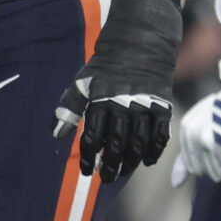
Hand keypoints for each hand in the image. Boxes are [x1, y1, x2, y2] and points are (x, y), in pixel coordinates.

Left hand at [53, 0, 184, 179]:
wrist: (141, 42)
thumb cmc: (107, 66)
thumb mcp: (82, 82)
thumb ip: (69, 108)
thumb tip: (57, 135)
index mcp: (101, 100)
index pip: (92, 137)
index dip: (89, 158)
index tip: (88, 170)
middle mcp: (123, 105)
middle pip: (116, 145)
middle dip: (110, 166)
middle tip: (107, 178)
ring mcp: (145, 107)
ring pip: (138, 144)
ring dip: (131, 163)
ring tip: (124, 171)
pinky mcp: (163, 106)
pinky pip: (160, 136)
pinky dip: (154, 152)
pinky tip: (146, 161)